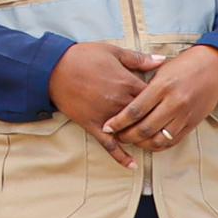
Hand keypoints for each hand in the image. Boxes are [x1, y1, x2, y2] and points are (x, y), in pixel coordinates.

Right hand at [50, 43, 160, 165]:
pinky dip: (121, 156)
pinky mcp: (92, 125)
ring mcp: (106, 116)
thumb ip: (138, 58)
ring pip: (131, 132)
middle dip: (156, 120)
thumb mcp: (113, 51)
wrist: (52, 68)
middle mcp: (119, 102)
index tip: (165, 100)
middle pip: (147, 116)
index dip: (162, 99)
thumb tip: (162, 60)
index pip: (154, 96)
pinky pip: (109, 144)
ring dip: (143, 138)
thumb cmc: (83, 57)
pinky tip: (132, 166)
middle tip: (164, 123)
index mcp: (127, 83)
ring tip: (154, 142)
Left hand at [102, 44, 217, 154]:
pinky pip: (172, 141)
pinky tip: (147, 143)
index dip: (118, 122)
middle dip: (126, 136)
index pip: (135, 110)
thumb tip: (122, 98)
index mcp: (163, 87)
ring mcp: (185, 115)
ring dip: (141, 144)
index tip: (107, 126)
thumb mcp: (162, 69)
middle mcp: (174, 103)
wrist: (216, 68)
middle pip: (144, 128)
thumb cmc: (185, 65)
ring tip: (130, 140)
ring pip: (158, 139)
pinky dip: (157, 145)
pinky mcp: (193, 123)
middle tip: (116, 136)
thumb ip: (144, 85)